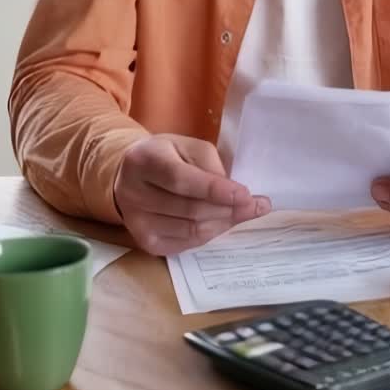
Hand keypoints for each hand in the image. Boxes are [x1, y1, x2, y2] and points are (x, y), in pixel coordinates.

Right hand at [113, 134, 270, 256]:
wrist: (132, 176)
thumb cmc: (167, 156)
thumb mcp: (187, 146)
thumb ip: (210, 166)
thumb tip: (237, 196)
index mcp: (143, 160)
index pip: (181, 180)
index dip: (214, 190)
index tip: (246, 194)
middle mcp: (133, 194)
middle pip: (189, 209)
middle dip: (228, 209)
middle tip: (257, 206)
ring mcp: (137, 222)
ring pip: (190, 230)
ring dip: (223, 223)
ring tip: (245, 213)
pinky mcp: (145, 242)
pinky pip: (186, 243)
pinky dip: (210, 234)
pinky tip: (223, 223)